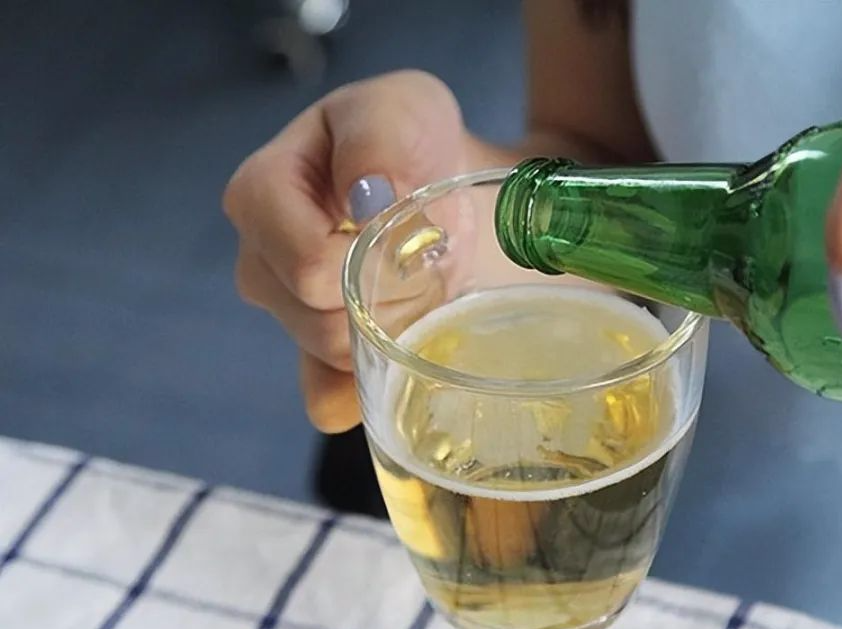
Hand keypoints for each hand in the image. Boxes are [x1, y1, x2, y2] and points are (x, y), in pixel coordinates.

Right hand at [223, 70, 468, 432]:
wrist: (440, 185)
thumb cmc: (412, 140)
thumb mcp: (402, 110)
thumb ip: (378, 141)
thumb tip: (368, 202)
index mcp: (259, 195)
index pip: (308, 267)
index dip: (373, 263)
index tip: (413, 230)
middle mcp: (258, 262)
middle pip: (320, 321)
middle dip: (390, 298)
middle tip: (426, 259)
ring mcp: (283, 316)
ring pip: (333, 359)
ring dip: (394, 328)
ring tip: (418, 281)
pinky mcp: (313, 360)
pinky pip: (332, 402)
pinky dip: (378, 381)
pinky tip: (405, 338)